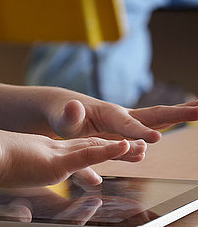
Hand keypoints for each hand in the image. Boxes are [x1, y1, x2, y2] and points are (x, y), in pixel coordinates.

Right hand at [0, 130, 133, 187]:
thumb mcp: (7, 182)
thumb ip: (15, 200)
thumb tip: (19, 215)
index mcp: (39, 152)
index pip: (70, 151)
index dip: (89, 151)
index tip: (102, 150)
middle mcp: (50, 149)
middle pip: (86, 146)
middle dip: (110, 147)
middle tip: (131, 147)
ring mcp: (54, 154)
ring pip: (93, 148)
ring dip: (117, 148)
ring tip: (137, 147)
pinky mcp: (56, 162)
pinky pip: (87, 155)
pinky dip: (108, 150)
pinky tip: (124, 146)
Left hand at [50, 98, 197, 143]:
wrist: (64, 110)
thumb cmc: (63, 116)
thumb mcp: (62, 118)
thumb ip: (69, 116)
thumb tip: (74, 105)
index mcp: (109, 115)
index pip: (126, 126)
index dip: (139, 132)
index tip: (154, 140)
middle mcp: (123, 117)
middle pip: (155, 115)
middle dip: (179, 113)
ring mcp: (128, 125)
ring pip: (159, 121)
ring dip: (181, 116)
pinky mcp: (128, 133)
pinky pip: (153, 131)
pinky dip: (170, 126)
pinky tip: (183, 123)